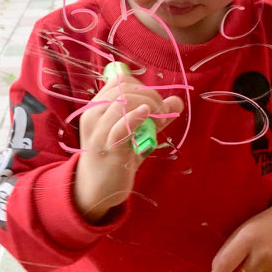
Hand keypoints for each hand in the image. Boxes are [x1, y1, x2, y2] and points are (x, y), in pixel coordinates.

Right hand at [73, 70, 183, 222]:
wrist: (98, 190)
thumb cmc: (116, 157)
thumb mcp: (135, 133)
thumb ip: (154, 116)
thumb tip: (178, 101)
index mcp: (96, 107)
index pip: (119, 81)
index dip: (142, 86)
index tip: (155, 103)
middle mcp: (93, 115)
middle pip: (124, 89)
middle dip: (150, 95)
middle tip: (163, 113)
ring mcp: (99, 132)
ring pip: (123, 102)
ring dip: (149, 105)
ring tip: (159, 119)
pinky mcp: (108, 150)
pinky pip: (120, 127)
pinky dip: (134, 117)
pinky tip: (146, 113)